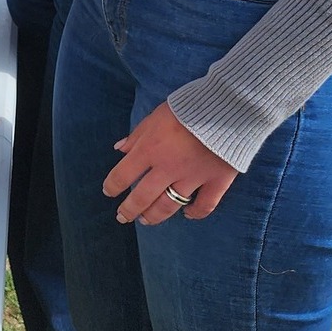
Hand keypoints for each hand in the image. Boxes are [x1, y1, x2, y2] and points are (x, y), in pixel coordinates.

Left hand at [105, 101, 238, 224]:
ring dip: (155, 216)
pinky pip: (205, 205)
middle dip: (129, 209)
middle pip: (143, 196)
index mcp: (150, 150)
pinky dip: (195, 213)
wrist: (223, 110)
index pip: (123, 174)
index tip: (108, 192)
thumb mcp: (154, 117)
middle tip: (122, 217)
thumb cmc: (185, 109)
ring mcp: (193, 178)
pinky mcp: (216, 182)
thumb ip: (137, 135)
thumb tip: (119, 149)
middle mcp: (168, 168)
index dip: (112, 186)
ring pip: (169, 205)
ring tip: (146, 221)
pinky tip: (187, 215)